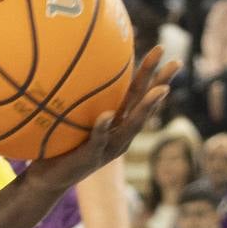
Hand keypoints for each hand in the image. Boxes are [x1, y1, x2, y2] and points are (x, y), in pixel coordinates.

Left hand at [21, 48, 178, 200]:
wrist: (50, 178)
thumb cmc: (60, 142)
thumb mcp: (71, 115)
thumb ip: (76, 95)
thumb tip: (67, 58)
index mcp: (118, 122)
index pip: (138, 93)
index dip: (152, 73)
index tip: (162, 49)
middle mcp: (120, 135)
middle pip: (145, 105)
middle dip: (161, 83)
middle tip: (177, 61)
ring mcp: (109, 147)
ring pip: (132, 125)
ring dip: (146, 107)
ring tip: (159, 90)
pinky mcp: (91, 157)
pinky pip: (97, 140)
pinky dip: (102, 128)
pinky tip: (105, 115)